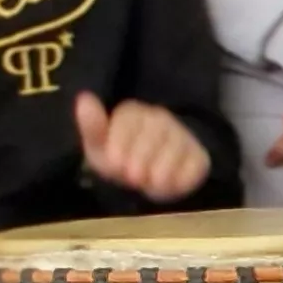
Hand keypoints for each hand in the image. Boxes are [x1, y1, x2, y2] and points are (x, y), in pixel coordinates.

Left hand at [77, 93, 210, 203]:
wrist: (148, 176)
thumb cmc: (119, 157)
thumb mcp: (98, 147)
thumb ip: (92, 126)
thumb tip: (84, 98)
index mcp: (132, 113)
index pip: (128, 120)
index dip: (121, 142)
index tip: (114, 163)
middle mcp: (160, 119)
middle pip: (153, 133)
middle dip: (140, 157)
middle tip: (131, 176)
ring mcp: (182, 136)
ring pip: (175, 148)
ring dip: (159, 169)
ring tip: (147, 181)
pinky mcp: (199, 156)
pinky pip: (194, 164)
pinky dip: (180, 178)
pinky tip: (166, 185)